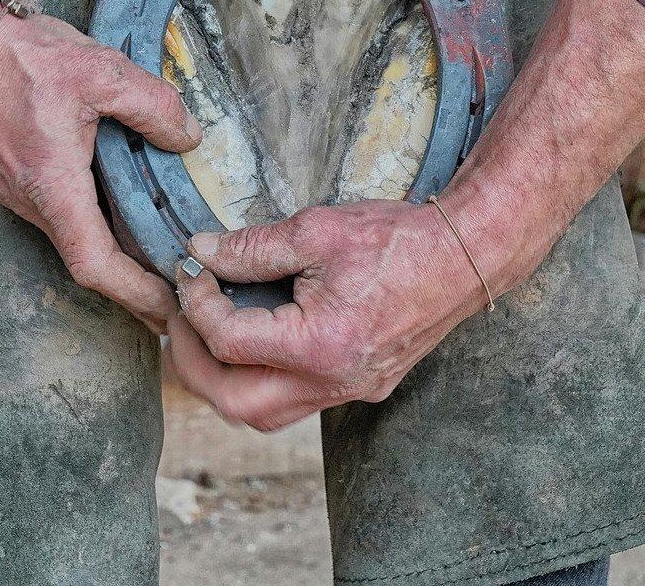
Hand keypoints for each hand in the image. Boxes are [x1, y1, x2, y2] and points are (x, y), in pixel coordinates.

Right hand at [0, 11, 201, 333]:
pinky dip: (97, 226)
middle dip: (133, 284)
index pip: (95, 263)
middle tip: (179, 297)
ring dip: (115, 255)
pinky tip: (125, 216)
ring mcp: (17, 188)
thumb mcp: (103, 72)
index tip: (170, 307)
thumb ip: (154, 107)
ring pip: (73, 237)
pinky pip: (61, 213)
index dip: (135, 292)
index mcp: (51, 185)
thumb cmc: (21, 55)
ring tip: (161, 263)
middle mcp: (29, 199)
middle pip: (86, 260)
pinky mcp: (16, 172)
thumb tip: (186, 140)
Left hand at [166, 198, 509, 430]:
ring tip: (208, 335)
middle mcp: (334, 382)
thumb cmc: (398, 239)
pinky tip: (257, 340)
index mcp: (321, 345)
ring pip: (266, 414)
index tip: (191, 270)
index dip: (197, 303)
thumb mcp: (317, 230)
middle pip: (238, 404)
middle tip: (179, 321)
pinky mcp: (362, 385)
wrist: (464, 255)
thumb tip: (201, 252)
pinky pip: (297, 400)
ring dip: (226, 381)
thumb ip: (252, 246)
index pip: (230, 341)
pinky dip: (263, 378)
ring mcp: (350, 390)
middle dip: (195, 364)